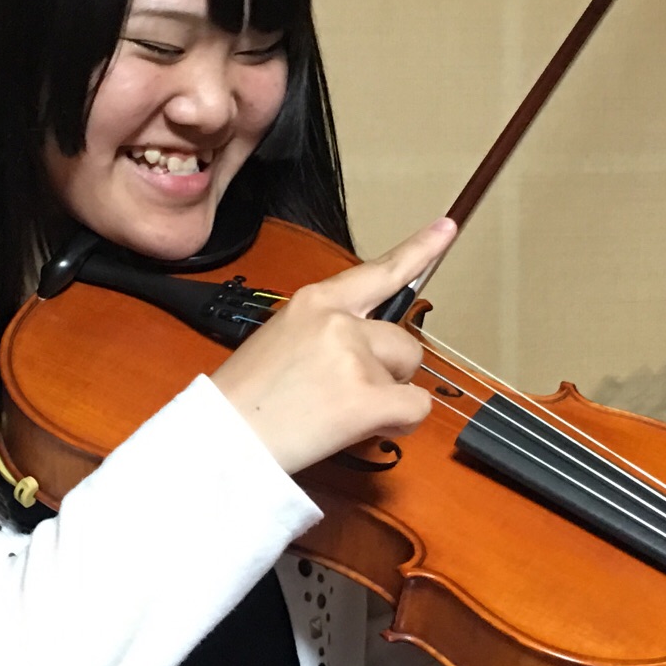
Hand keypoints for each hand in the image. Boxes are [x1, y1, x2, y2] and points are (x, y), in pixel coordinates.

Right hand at [213, 219, 456, 473]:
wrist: (220, 437)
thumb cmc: (243, 400)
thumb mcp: (279, 340)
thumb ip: (324, 333)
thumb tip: (362, 352)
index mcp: (314, 301)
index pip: (377, 271)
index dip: (419, 250)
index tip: (445, 229)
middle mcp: (339, 322)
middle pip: (403, 339)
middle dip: (390, 369)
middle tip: (348, 394)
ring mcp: (355, 358)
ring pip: (408, 375)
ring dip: (389, 398)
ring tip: (340, 414)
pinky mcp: (368, 398)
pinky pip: (415, 408)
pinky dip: (399, 423)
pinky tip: (362, 429)